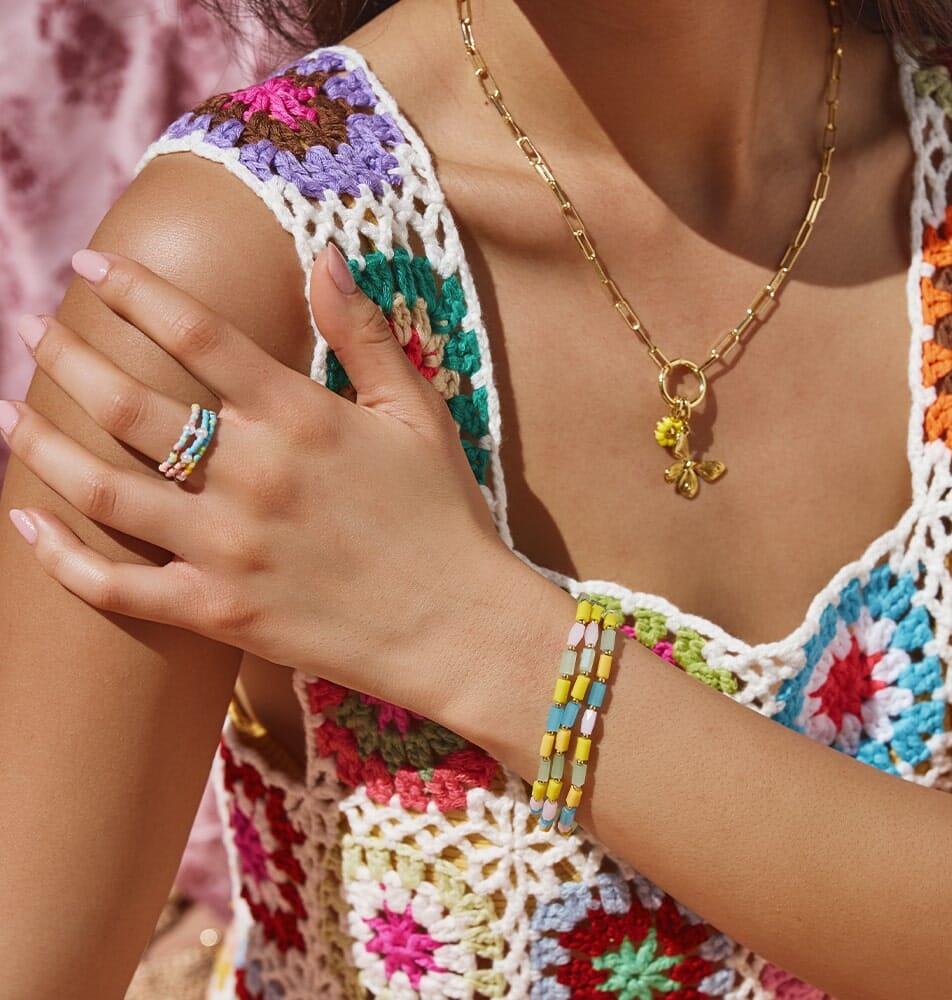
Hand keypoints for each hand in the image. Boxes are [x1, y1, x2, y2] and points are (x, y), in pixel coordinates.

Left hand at [1, 248, 515, 704]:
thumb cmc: (444, 516)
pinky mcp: (217, 612)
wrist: (458, 625)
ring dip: (40, 440)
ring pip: (103, 486)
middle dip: (68, 355)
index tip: (89, 265)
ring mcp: (227, 548)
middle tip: (34, 329)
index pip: (195, 334)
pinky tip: (23, 519)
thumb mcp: (417, 413)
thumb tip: (323, 256)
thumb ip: (364, 334)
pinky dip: (60, 554)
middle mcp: (252, 475)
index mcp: (300, 418)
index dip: (134, 290)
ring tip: (8, 407)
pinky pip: (117, 586)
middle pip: (129, 402)